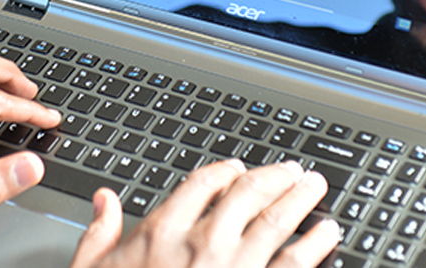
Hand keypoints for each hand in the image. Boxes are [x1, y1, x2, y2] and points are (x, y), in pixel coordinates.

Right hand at [70, 158, 339, 267]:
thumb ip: (99, 233)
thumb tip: (104, 199)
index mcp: (163, 232)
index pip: (202, 183)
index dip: (225, 171)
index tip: (239, 168)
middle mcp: (202, 244)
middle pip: (247, 194)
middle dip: (274, 177)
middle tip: (292, 171)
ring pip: (275, 221)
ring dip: (300, 199)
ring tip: (315, 187)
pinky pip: (292, 264)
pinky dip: (314, 245)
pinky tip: (326, 234)